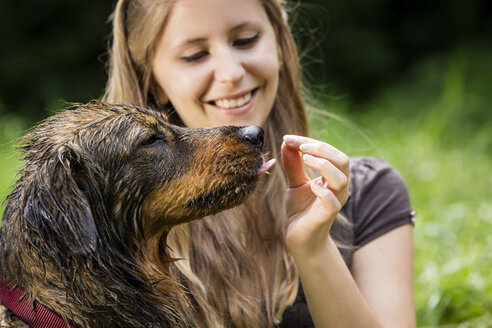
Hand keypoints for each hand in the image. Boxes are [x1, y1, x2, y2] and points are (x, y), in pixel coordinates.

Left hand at [281, 135, 349, 256]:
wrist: (300, 238)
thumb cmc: (301, 209)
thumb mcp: (295, 182)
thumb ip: (293, 164)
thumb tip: (286, 142)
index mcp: (333, 176)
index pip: (329, 152)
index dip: (309, 142)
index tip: (288, 138)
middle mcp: (339, 187)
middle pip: (342, 160)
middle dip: (322, 149)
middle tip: (300, 147)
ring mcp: (335, 201)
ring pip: (340, 179)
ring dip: (323, 165)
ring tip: (304, 158)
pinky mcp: (327, 216)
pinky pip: (332, 202)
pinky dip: (322, 191)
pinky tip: (310, 186)